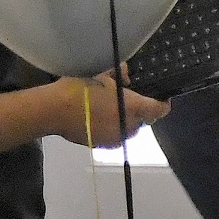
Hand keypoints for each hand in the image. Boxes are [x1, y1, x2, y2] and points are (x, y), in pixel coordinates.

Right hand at [54, 74, 170, 147]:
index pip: (158, 109)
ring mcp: (115, 138)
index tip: (162, 98)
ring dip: (126, 120)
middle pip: (143, 121)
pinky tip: (100, 118)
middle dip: (140, 112)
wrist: (55, 110)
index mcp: (133, 107)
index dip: (163, 103)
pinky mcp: (102, 145)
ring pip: (129, 130)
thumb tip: (125, 74)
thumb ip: (119, 73)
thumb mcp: (102, 73)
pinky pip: (114, 135)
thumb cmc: (81, 88)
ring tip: (113, 109)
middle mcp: (128, 126)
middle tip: (129, 98)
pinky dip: (112, 128)